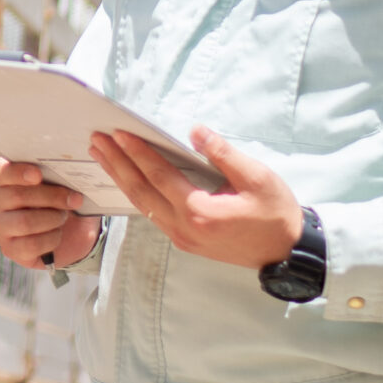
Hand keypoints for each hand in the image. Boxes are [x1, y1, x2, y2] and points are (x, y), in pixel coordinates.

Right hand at [0, 157, 103, 270]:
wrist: (71, 232)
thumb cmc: (61, 200)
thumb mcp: (62, 183)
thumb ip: (59, 174)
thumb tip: (73, 170)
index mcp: (3, 177)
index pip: (0, 171)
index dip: (18, 172)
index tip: (39, 175)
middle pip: (17, 196)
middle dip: (51, 197)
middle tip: (74, 199)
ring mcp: (0, 226)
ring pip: (25, 222)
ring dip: (53, 219)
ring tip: (63, 216)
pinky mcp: (10, 249)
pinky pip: (32, 244)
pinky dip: (52, 239)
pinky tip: (58, 234)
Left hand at [89, 127, 301, 271]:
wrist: (286, 252)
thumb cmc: (275, 213)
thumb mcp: (257, 178)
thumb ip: (223, 153)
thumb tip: (195, 131)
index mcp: (200, 211)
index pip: (159, 176)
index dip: (137, 153)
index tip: (118, 133)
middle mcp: (184, 228)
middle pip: (141, 192)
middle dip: (117, 164)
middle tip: (96, 140)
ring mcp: (182, 238)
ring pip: (142, 205)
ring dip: (121, 178)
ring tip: (102, 156)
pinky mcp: (185, 241)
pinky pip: (152, 214)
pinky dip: (136, 194)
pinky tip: (127, 179)